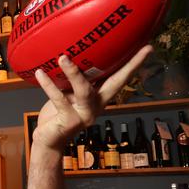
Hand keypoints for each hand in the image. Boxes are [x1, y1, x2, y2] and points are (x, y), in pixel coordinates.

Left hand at [33, 45, 152, 150]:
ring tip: (63, 56)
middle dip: (129, 66)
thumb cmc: (57, 114)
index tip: (148, 47)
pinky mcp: (69, 120)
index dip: (133, 64)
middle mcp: (97, 106)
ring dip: (73, 72)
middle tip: (140, 48)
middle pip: (116, 83)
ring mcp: (85, 114)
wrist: (48, 141)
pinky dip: (48, 85)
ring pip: (84, 90)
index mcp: (100, 98)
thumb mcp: (68, 95)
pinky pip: (58, 99)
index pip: (120, 78)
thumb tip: (66, 53)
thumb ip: (72, 81)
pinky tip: (40, 72)